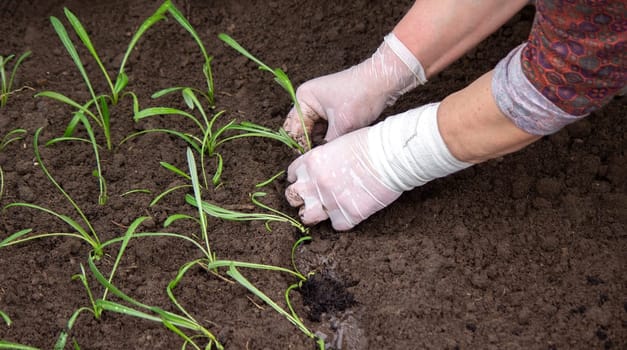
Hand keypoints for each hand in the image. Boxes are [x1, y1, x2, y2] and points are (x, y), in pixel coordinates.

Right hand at [283, 33, 425, 148]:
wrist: (382, 82)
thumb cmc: (360, 96)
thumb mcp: (342, 125)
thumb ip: (327, 144)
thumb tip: (320, 161)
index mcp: (304, 98)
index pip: (294, 128)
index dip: (301, 145)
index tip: (310, 160)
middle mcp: (308, 100)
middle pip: (302, 129)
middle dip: (310, 143)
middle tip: (320, 159)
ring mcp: (319, 104)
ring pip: (314, 130)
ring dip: (320, 141)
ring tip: (330, 153)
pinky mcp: (331, 109)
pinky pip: (324, 128)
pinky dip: (329, 136)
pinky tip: (335, 145)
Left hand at [285, 103, 470, 230]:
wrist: (392, 154)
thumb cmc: (371, 144)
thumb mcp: (339, 144)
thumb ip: (325, 160)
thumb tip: (324, 171)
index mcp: (312, 161)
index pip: (292, 174)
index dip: (299, 179)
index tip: (306, 182)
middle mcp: (316, 182)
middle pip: (292, 197)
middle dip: (301, 198)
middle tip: (313, 199)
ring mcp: (330, 200)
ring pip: (307, 217)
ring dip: (314, 214)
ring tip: (326, 211)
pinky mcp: (348, 214)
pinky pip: (336, 225)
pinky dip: (344, 220)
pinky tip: (352, 211)